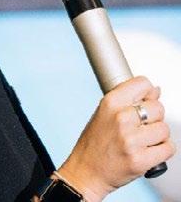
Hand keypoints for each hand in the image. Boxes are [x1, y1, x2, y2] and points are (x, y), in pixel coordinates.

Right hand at [56, 76, 175, 201]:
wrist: (86, 171)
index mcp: (111, 102)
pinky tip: (149, 150)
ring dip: (159, 136)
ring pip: (164, 129)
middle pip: (158, 107)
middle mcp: (121, 118)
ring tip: (144, 140)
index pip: (143, 83)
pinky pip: (168, 148)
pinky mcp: (140, 160)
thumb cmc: (94, 142)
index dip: (147, 93)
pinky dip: (162, 150)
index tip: (144, 101)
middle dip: (155, 117)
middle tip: (143, 126)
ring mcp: (131, 140)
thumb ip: (129, 100)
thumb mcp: (105, 112)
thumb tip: (155, 90)